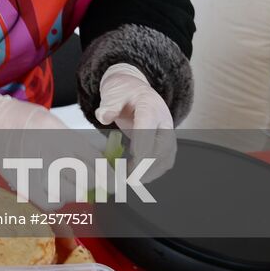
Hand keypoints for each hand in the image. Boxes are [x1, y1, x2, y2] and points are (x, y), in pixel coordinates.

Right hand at [0, 93, 108, 208]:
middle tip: (104, 184)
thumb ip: (81, 140)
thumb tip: (107, 153)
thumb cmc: (25, 121)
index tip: (118, 180)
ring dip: (79, 190)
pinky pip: (52, 202)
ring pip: (71, 193)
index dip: (110, 173)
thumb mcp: (55, 122)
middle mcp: (49, 154)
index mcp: (59, 135)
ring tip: (74, 181)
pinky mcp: (25, 185)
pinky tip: (56, 188)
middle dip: (100, 183)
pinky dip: (59, 199)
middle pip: (87, 178)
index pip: (95, 160)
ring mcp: (36, 171)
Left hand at [96, 63, 175, 177]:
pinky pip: (165, 159)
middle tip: (133, 175)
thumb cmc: (124, 92)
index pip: (149, 124)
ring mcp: (165, 132)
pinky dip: (155, 170)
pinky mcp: (164, 142)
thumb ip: (109, 105)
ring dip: (152, 170)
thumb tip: (104, 117)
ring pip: (166, 155)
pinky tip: (140, 177)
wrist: (134, 90)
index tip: (135, 156)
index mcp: (150, 105)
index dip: (144, 141)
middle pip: (162, 144)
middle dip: (148, 162)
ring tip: (134, 180)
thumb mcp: (113, 93)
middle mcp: (162, 119)